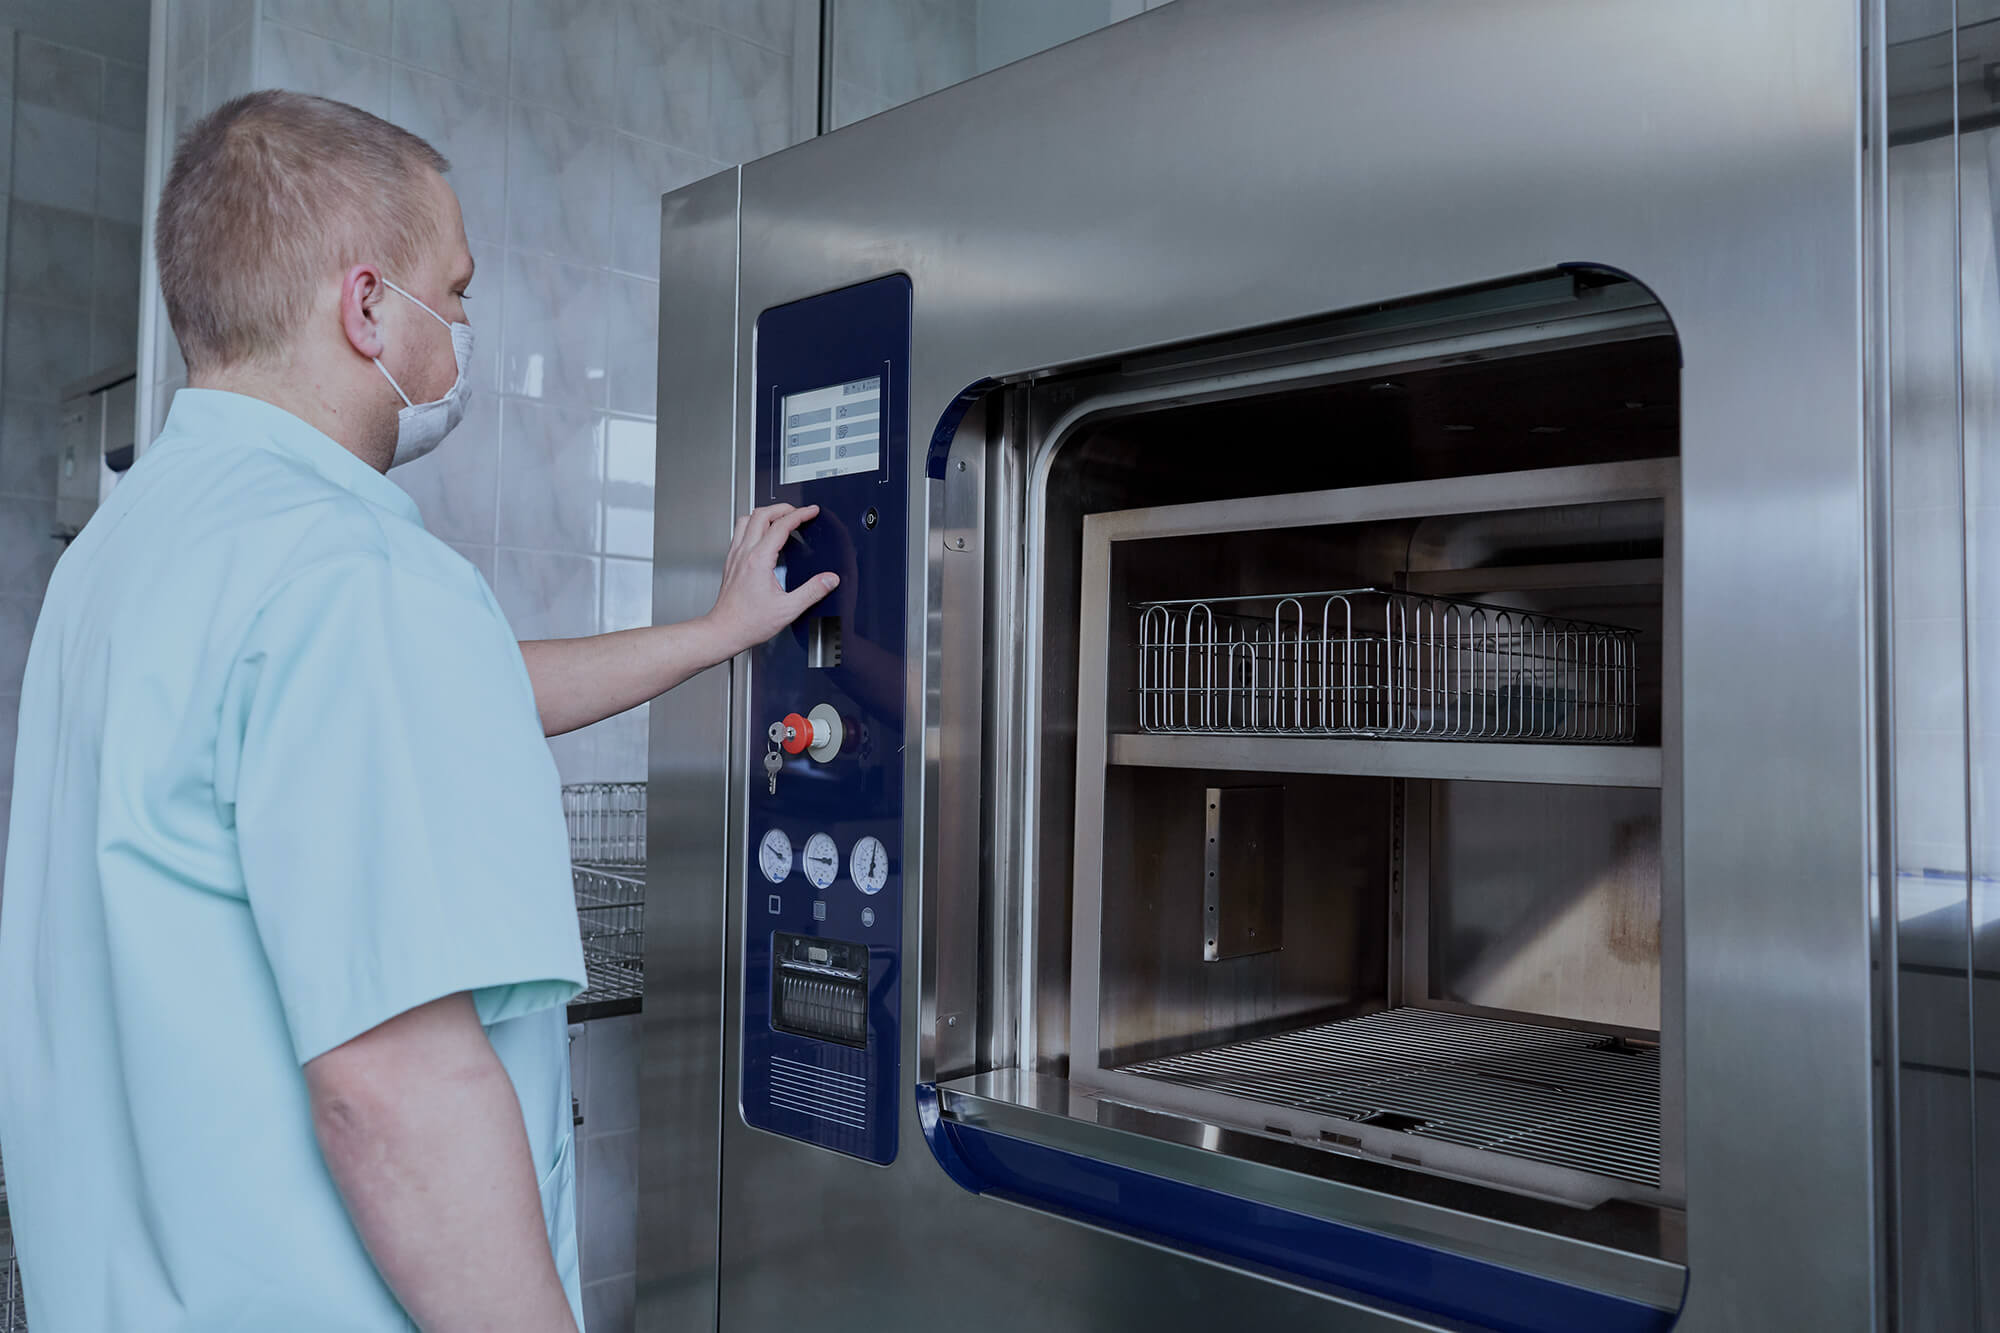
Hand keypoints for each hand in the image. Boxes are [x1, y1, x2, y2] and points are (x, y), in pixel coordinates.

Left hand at [702, 503, 838, 658]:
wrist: (725, 630)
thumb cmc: (749, 622)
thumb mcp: (788, 609)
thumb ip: (812, 592)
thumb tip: (829, 580)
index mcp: (759, 560)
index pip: (781, 525)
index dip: (800, 514)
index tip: (811, 511)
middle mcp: (744, 553)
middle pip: (761, 514)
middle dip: (783, 508)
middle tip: (798, 512)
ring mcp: (735, 556)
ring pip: (746, 519)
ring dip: (765, 514)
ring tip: (780, 518)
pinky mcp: (730, 562)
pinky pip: (740, 532)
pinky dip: (754, 526)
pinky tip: (763, 536)